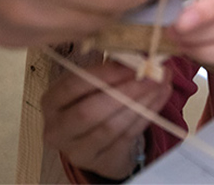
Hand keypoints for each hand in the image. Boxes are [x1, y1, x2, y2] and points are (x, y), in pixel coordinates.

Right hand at [42, 61, 171, 179]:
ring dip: (142, 102)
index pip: (73, 85)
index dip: (105, 73)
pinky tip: (160, 97)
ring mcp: (77, 150)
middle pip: (91, 111)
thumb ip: (109, 68)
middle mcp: (57, 129)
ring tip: (162, 83)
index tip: (133, 62)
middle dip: (126, 90)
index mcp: (51, 102)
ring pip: (112, 126)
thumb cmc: (93, 101)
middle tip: (153, 74)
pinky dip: (147, 115)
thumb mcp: (91, 84)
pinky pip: (127, 137)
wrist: (95, 142)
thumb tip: (139, 51)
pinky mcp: (100, 162)